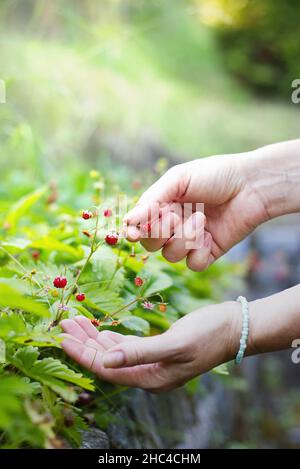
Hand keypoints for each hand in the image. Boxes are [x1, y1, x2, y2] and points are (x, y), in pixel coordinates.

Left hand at [61, 302, 239, 392]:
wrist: (233, 327)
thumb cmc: (209, 335)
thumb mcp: (175, 344)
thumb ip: (139, 353)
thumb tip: (104, 362)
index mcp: (150, 379)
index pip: (106, 369)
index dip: (82, 354)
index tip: (62, 337)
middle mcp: (147, 374)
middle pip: (106, 360)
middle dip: (83, 342)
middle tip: (63, 322)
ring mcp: (151, 361)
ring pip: (113, 351)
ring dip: (94, 337)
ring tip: (74, 319)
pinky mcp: (156, 348)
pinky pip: (126, 346)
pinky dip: (110, 336)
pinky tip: (98, 328)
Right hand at [124, 152, 267, 271]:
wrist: (251, 185)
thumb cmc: (214, 175)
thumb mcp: (179, 180)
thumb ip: (153, 200)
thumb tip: (128, 221)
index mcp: (162, 206)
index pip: (139, 226)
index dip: (134, 232)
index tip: (133, 233)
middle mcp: (173, 225)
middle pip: (150, 245)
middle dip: (160, 233)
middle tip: (175, 216)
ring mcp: (190, 240)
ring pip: (171, 256)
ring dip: (185, 238)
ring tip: (202, 219)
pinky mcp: (208, 252)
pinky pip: (193, 264)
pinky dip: (200, 252)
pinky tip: (210, 235)